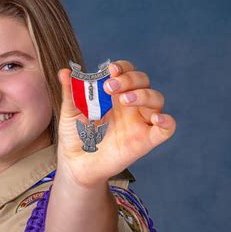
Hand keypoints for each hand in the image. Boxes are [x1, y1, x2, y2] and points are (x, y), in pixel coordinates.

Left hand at [56, 60, 176, 185]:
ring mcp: (139, 122)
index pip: (127, 71)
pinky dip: (167, 121)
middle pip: (143, 81)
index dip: (122, 67)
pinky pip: (167, 129)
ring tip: (124, 100)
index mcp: (114, 94)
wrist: (76, 164)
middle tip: (110, 88)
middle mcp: (130, 105)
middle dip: (129, 79)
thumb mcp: (70, 113)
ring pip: (157, 99)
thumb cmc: (75, 136)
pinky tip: (157, 119)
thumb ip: (70, 92)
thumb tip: (63, 72)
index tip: (109, 70)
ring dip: (144, 94)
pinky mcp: (146, 140)